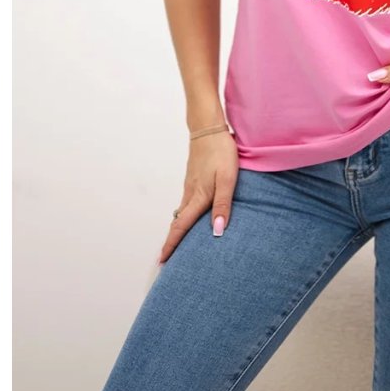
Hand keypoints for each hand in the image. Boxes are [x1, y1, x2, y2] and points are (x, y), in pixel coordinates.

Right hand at [158, 130, 238, 264]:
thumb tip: (216, 232)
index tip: (162, 261)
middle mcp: (190, 193)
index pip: (181, 227)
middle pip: (178, 222)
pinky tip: (190, 217)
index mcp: (198, 196)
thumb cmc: (221, 152)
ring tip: (178, 243)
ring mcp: (190, 185)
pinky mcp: (193, 178)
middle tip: (166, 259)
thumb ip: (223, 205)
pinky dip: (184, 215)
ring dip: (178, 228)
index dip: (172, 245)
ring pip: (182, 212)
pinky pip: (186, 202)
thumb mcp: (227, 179)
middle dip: (172, 241)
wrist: (209, 128)